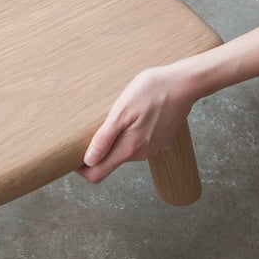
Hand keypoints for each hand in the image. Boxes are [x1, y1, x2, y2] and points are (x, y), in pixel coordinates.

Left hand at [78, 64, 197, 183]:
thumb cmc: (151, 91)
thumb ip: (105, 138)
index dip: (82, 168)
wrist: (185, 84)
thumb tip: (88, 161)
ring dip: (116, 138)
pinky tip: (135, 114)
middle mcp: (142, 154)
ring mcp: (153, 148)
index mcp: (129, 149)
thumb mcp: (121, 111)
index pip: (97, 174)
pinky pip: (139, 143)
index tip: (73, 154)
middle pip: (110, 161)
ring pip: (125, 150)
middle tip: (92, 125)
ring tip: (117, 114)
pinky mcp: (161, 140)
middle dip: (98, 149)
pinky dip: (131, 133)